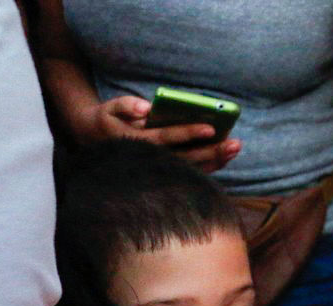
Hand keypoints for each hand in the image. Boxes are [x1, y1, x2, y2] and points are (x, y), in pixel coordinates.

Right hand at [77, 95, 240, 172]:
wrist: (96, 142)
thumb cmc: (108, 120)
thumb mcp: (110, 108)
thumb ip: (126, 105)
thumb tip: (146, 107)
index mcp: (136, 142)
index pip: (166, 138)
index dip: (187, 134)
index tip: (209, 128)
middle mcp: (151, 160)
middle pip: (186, 159)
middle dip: (211, 152)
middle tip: (235, 143)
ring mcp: (160, 170)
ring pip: (192, 169)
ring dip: (216, 160)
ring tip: (235, 147)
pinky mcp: (167, 173)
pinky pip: (192, 173)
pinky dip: (210, 166)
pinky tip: (227, 156)